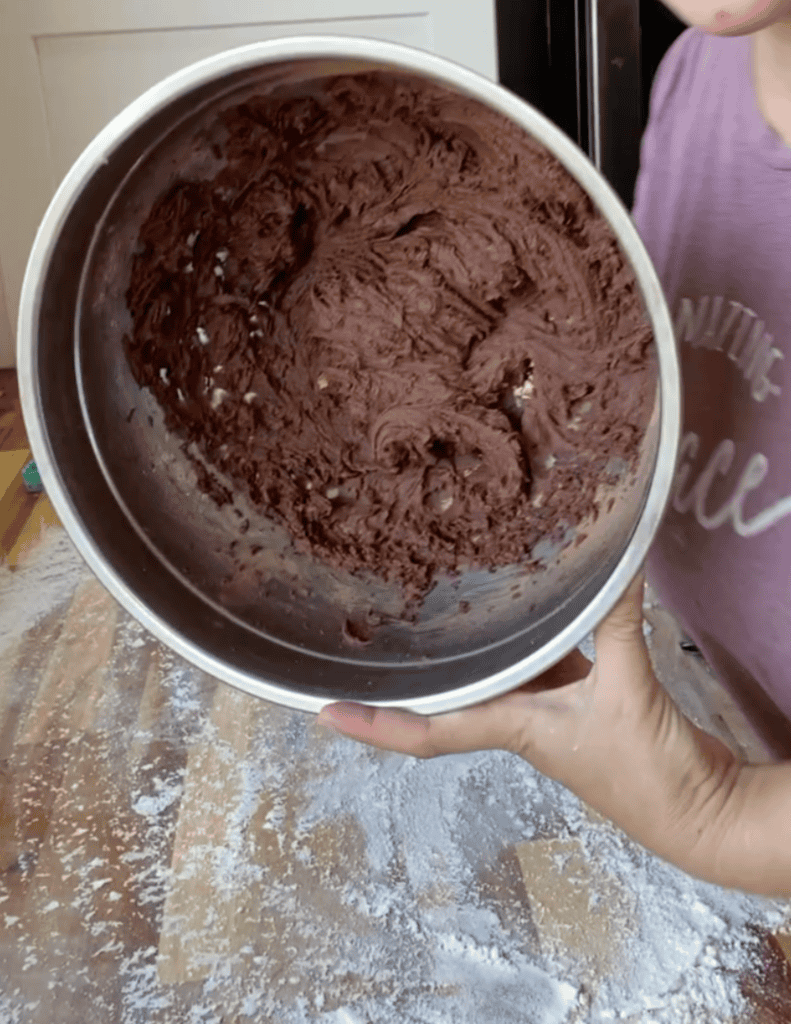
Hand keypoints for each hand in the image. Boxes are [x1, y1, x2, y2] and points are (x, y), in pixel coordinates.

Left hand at [318, 576, 741, 879]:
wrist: (698, 810)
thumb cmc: (649, 773)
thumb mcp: (628, 692)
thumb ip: (617, 626)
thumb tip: (618, 565)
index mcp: (512, 727)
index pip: (425, 732)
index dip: (373, 725)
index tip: (323, 715)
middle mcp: (518, 720)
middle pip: (449, 696)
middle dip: (409, 674)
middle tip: (367, 630)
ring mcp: (548, 714)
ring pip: (496, 673)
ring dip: (468, 647)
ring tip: (435, 599)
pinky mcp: (582, 702)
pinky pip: (543, 663)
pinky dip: (534, 638)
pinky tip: (533, 603)